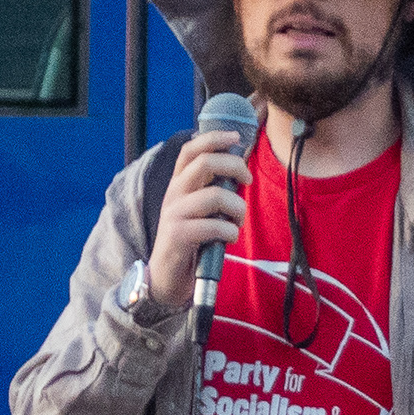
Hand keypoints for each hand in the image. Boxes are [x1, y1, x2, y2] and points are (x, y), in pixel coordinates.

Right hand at [142, 126, 249, 308]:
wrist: (166, 277)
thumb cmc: (190, 241)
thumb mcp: (199, 209)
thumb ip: (213, 189)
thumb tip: (239, 171)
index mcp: (179, 183)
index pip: (191, 150)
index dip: (214, 138)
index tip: (237, 137)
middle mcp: (174, 193)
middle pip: (204, 163)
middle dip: (234, 166)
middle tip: (247, 180)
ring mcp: (174, 214)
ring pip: (213, 195)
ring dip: (236, 207)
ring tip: (238, 220)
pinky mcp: (178, 236)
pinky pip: (212, 226)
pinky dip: (229, 231)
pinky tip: (230, 237)